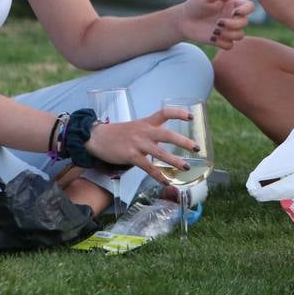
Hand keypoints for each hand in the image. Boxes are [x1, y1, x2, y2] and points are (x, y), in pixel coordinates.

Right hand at [85, 106, 199, 182]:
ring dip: (175, 161)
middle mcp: (144, 131)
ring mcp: (138, 144)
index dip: (179, 113)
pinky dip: (158, 175)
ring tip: (186, 167)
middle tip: (196, 147)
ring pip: (160, 153)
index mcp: (146, 122)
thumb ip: (149, 132)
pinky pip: (148, 167)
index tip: (191, 116)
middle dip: (183, 142)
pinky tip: (166, 181)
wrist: (97, 138)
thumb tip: (164, 141)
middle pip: (167, 135)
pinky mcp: (131, 156)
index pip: (165, 113)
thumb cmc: (118, 134)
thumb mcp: (135, 127)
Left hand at [178, 0, 253, 49]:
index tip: (236, 12)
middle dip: (234, 24)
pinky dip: (223, 43)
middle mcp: (232, 17)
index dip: (247, 10)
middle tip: (218, 22)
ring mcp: (228, 30)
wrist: (184, 20)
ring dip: (229, 34)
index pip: (249, 6)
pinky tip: (212, 38)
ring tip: (215, 31)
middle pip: (245, 23)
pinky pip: (230, 46)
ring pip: (240, 36)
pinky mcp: (221, 40)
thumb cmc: (195, 4)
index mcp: (232, 5)